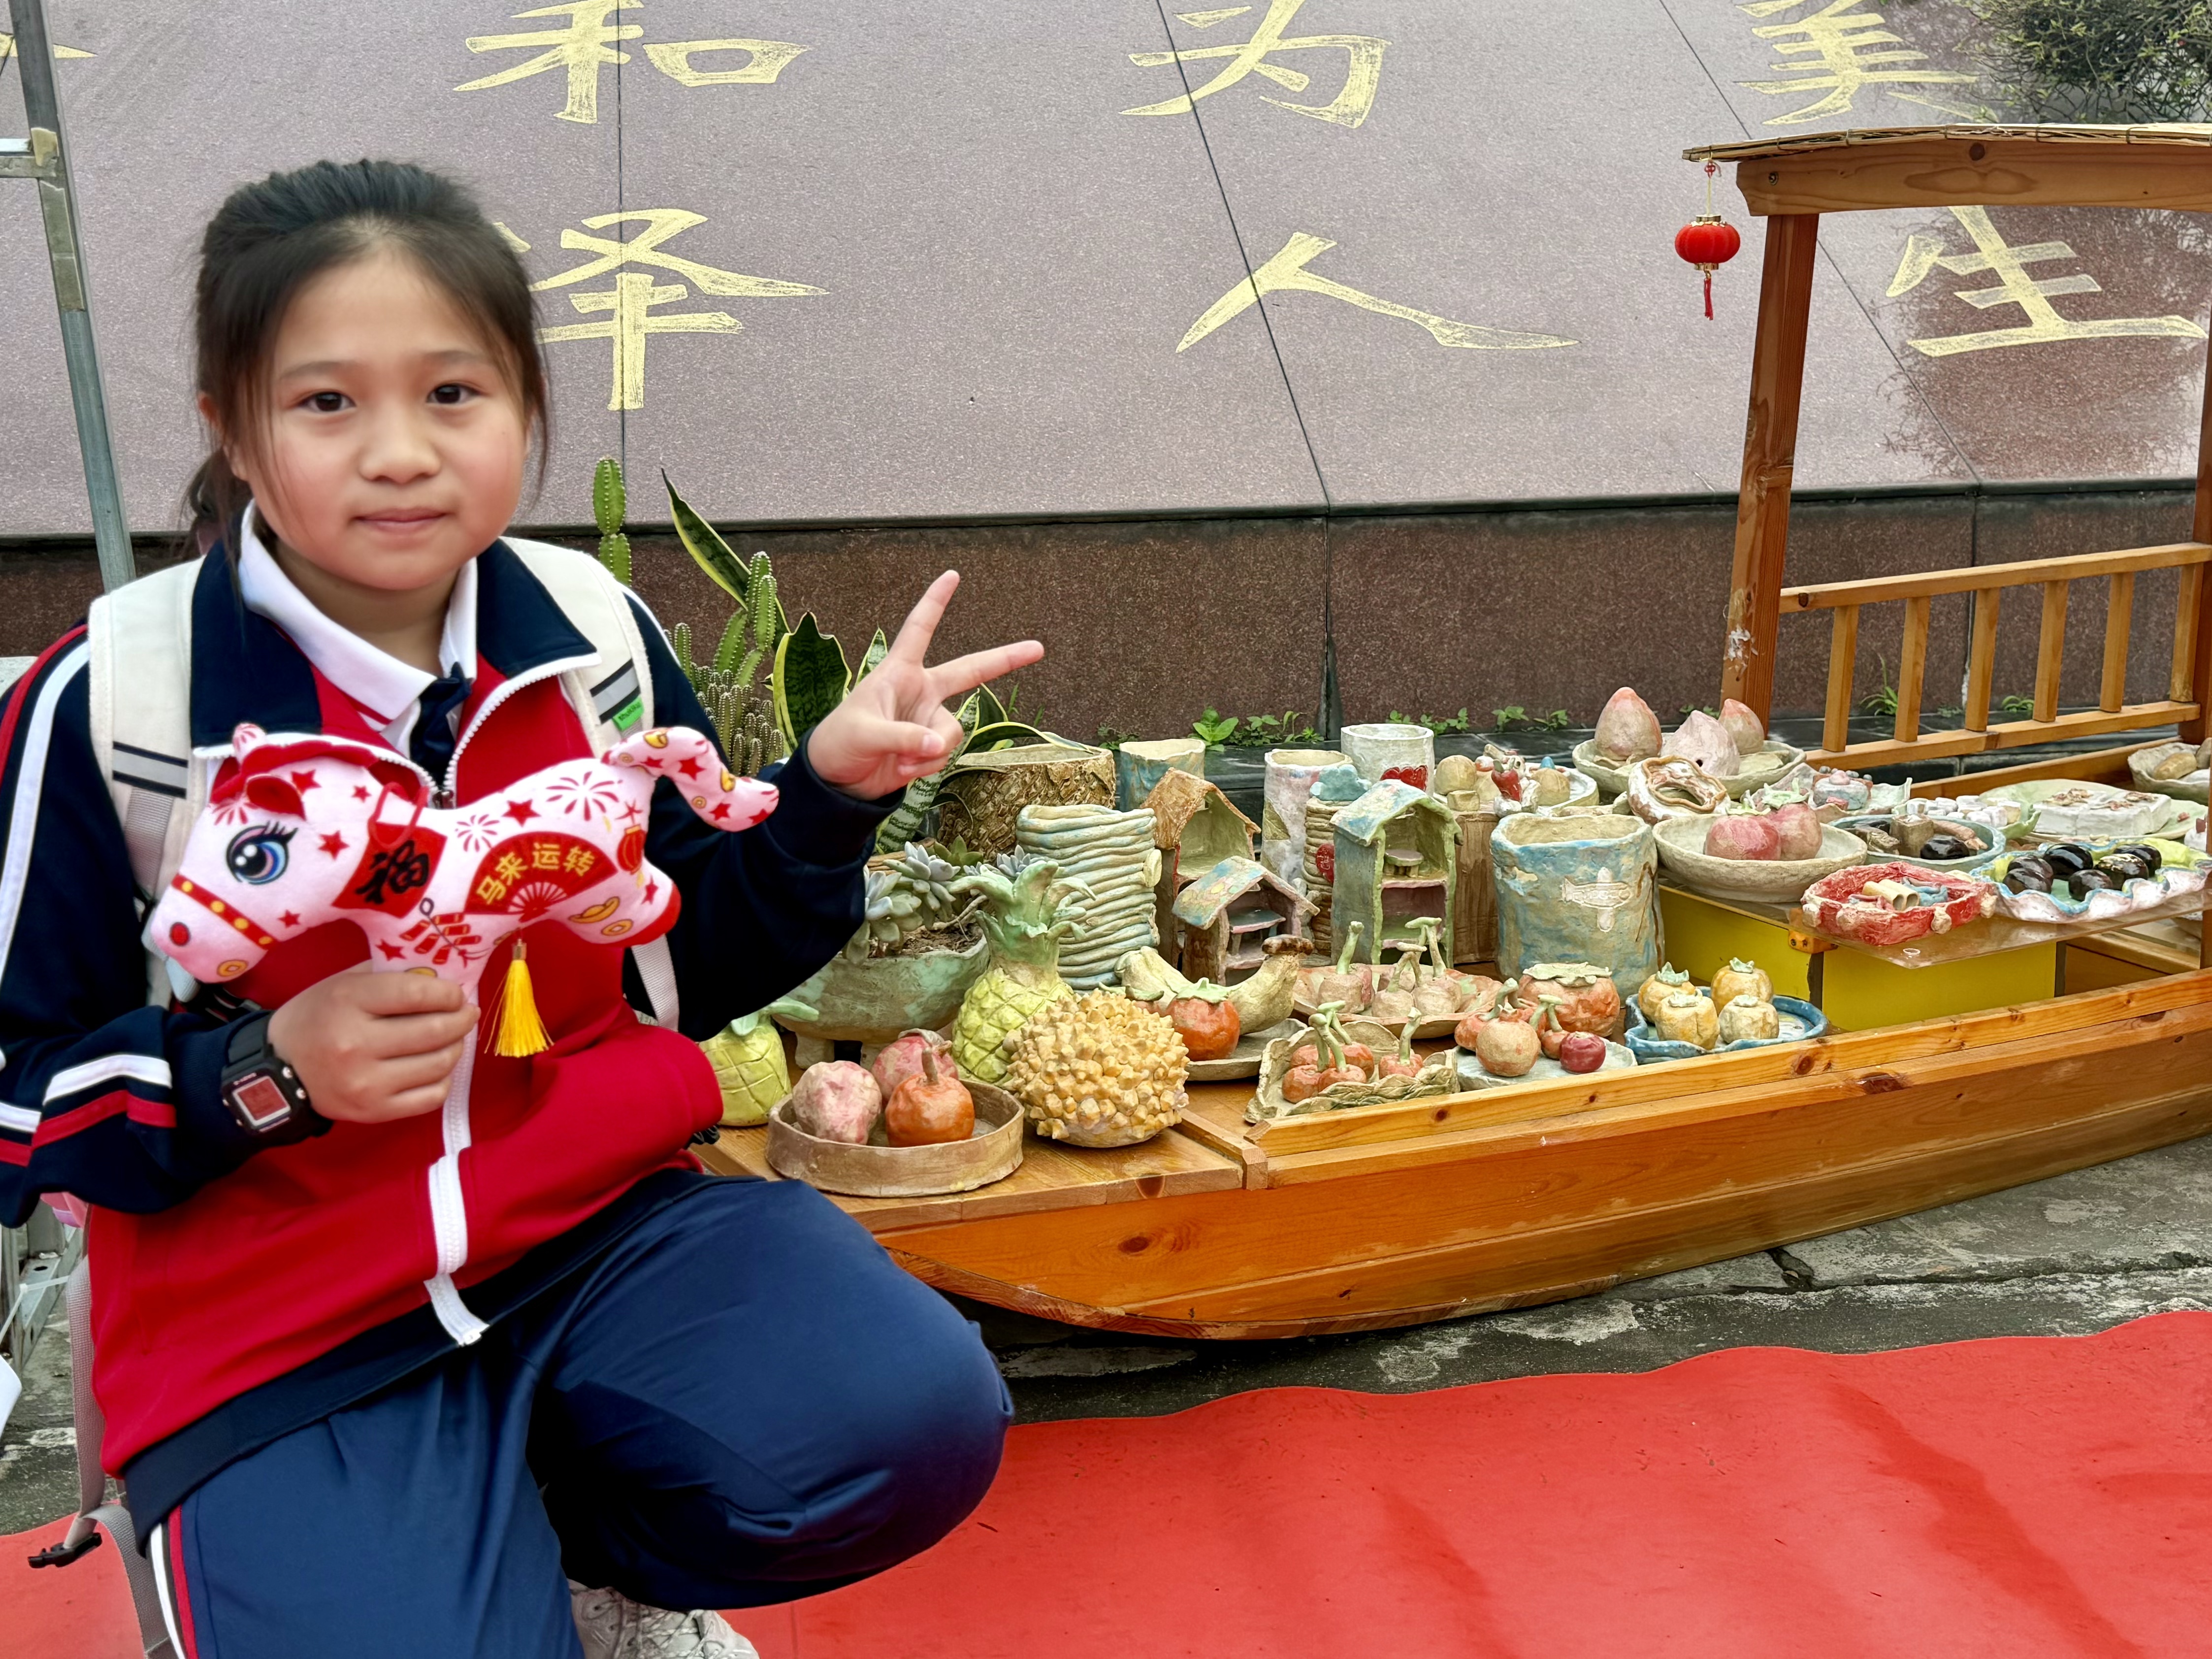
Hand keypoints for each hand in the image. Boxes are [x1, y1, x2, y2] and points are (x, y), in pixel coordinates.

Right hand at [267, 969, 479, 1123]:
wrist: (277, 1070)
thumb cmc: (318, 1018)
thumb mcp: (344, 983)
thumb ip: (391, 975)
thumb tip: (442, 976)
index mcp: (348, 1002)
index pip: (417, 994)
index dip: (449, 993)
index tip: (457, 993)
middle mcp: (356, 1044)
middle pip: (435, 1030)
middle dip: (462, 1019)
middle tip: (466, 1013)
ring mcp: (366, 1083)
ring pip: (439, 1064)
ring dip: (456, 1047)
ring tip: (453, 1037)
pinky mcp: (373, 1111)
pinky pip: (431, 1097)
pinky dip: (443, 1079)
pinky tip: (436, 1066)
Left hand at [805, 571, 1043, 800]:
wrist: (836, 781)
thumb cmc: (839, 743)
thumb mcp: (866, 734)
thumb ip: (903, 737)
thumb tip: (936, 744)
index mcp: (899, 673)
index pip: (919, 630)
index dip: (935, 602)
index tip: (952, 575)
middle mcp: (919, 692)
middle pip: (969, 671)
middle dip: (1004, 660)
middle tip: (1037, 648)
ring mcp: (927, 720)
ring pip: (951, 733)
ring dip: (930, 752)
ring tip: (900, 760)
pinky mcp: (929, 747)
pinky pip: (943, 755)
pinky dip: (926, 766)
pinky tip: (902, 768)